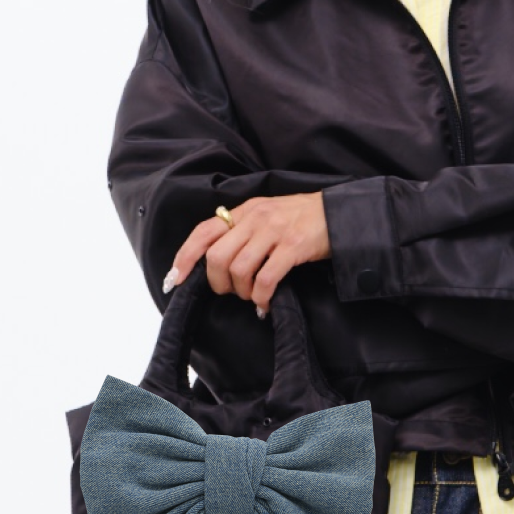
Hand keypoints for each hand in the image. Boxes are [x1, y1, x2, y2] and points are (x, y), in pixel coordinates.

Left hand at [162, 192, 330, 316]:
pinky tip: (266, 303)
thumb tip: (216, 259)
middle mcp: (255, 218)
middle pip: (217, 256)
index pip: (204, 232)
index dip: (186, 257)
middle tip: (229, 292)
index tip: (175, 279)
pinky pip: (266, 278)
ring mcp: (274, 232)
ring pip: (239, 269)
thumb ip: (243, 230)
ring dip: (242, 291)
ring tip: (253, 296)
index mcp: (244, 210)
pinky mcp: (293, 247)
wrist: (338, 214)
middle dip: (217, 282)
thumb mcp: (266, 215)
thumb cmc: (301, 218)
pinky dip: (262, 297)